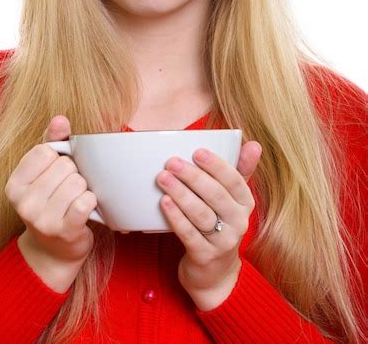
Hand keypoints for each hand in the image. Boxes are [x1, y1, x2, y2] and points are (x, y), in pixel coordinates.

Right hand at [5, 115, 97, 291]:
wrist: (54, 250)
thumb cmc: (51, 203)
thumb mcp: (44, 173)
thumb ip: (52, 142)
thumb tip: (60, 118)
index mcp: (14, 184)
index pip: (44, 150)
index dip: (59, 157)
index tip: (58, 172)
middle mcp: (23, 202)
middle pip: (64, 165)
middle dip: (73, 174)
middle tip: (68, 189)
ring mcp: (42, 219)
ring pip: (77, 182)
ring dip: (84, 189)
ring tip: (76, 200)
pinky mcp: (64, 231)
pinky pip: (85, 202)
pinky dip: (91, 202)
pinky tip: (86, 209)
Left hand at [156, 141, 261, 309]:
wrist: (215, 273)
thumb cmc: (220, 224)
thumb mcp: (232, 199)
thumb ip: (240, 170)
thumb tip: (254, 143)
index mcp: (245, 203)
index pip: (235, 181)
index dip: (217, 165)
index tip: (197, 151)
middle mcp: (238, 222)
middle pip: (216, 196)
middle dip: (193, 176)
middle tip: (172, 162)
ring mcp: (223, 241)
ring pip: (202, 214)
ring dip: (181, 194)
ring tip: (163, 178)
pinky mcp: (205, 256)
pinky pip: (190, 235)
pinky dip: (176, 218)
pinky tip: (164, 203)